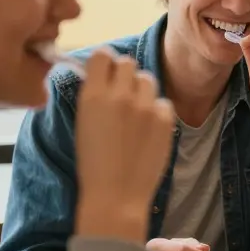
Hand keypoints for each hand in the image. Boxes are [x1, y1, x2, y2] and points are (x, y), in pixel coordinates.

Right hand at [75, 49, 174, 238]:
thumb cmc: (92, 164)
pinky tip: (148, 128)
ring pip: (148, 79)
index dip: (104, 62)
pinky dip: (157, 111)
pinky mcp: (166, 120)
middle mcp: (120, 95)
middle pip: (128, 63)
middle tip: (121, 92)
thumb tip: (100, 74)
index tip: (104, 71)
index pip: (103, 55)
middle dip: (123, 73)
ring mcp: (146, 107)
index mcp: (93, 95)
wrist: (115, 196)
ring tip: (135, 111)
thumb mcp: (83, 123)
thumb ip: (93, 95)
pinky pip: (163, 102)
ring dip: (141, 89)